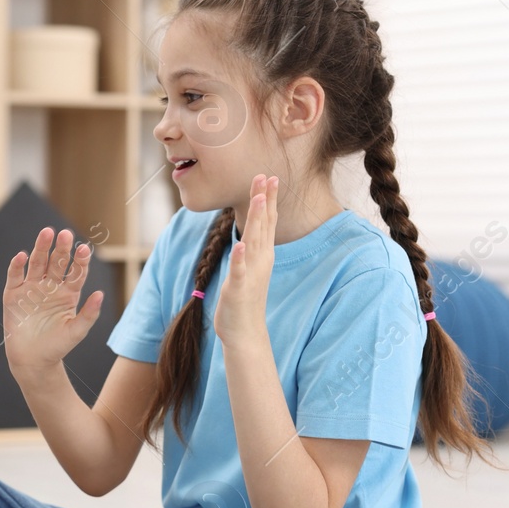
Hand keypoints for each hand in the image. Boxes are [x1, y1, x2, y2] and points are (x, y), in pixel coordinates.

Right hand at [3, 227, 103, 375]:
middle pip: (56, 262)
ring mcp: (31, 288)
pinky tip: (22, 256)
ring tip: (47, 233)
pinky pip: (15, 276)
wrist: (33, 361)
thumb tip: (101, 294)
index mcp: (68, 293)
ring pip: (37, 263)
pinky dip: (17, 266)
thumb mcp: (76, 332)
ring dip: (41, 248)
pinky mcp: (13, 295)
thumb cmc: (57, 347)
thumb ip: (89, 314)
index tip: (84, 249)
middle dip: (61, 248)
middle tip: (65, 234)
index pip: (75, 272)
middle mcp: (50, 287)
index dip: (80, 260)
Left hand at [214, 175, 278, 344]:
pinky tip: (240, 245)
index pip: (267, 222)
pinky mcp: (239, 288)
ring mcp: (250, 273)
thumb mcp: (249, 266)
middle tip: (266, 176)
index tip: (269, 176)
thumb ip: (252, 246)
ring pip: (254, 242)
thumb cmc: (245, 297)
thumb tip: (252, 228)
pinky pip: (239, 270)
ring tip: (259, 199)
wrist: (244, 332)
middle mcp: (260, 260)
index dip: (268, 199)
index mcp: (262, 254)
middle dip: (264, 200)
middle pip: (263, 225)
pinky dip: (240, 258)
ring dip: (257, 220)